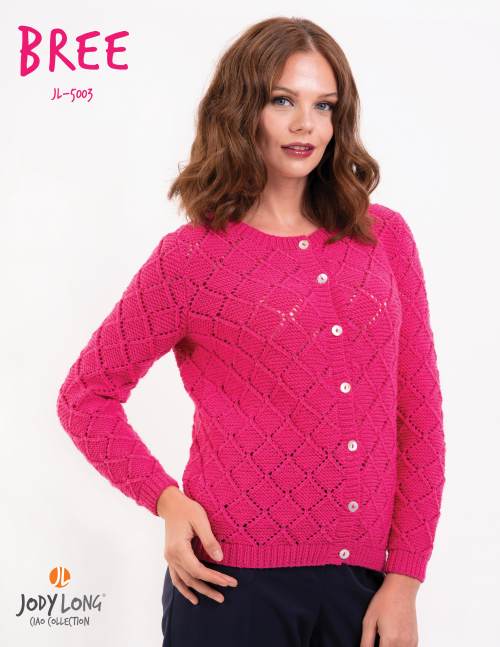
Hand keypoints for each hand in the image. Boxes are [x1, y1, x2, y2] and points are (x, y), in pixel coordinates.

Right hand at [157, 486, 238, 604]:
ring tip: (215, 597)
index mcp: (179, 548)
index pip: (198, 570)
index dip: (214, 578)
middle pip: (192, 579)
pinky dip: (184, 589)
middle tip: (225, 594)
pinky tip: (193, 598)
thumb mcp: (201, 520)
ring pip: (184, 581)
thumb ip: (209, 541)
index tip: (229, 582)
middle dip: (210, 587)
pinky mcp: (171, 557)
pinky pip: (176, 578)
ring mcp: (169, 558)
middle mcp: (172, 556)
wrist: (170, 504)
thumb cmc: (187, 509)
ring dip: (199, 591)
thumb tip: (220, 559)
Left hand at [360, 574, 419, 646]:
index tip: (372, 644)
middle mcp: (403, 644)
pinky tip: (391, 641)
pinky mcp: (415, 640)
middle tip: (376, 640)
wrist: (402, 588)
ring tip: (382, 639)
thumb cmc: (384, 601)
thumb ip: (366, 641)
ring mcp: (411, 643)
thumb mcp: (369, 620)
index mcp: (390, 640)